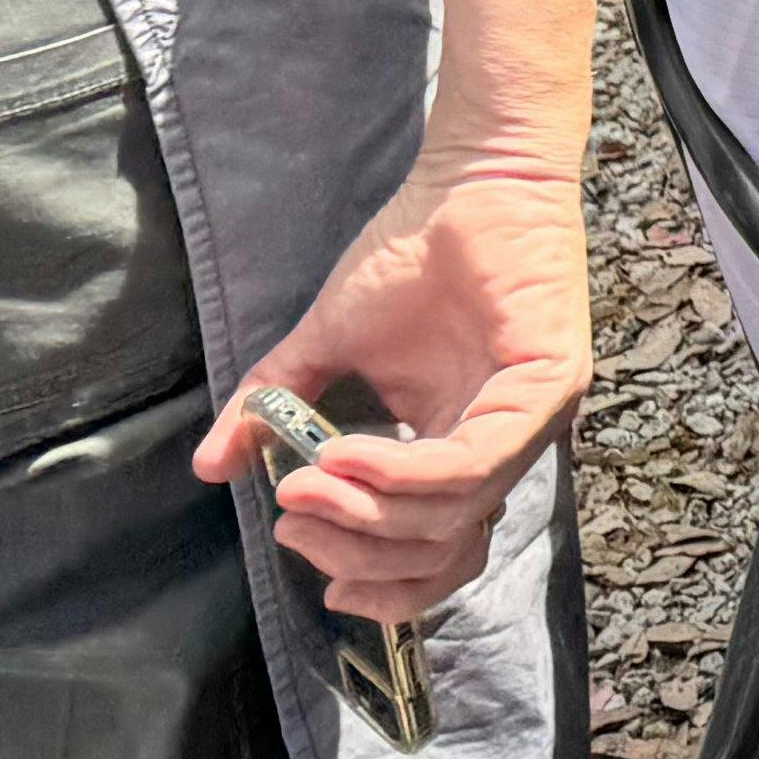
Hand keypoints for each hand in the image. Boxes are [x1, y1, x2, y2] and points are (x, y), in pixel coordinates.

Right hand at [194, 153, 593, 623]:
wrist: (468, 179)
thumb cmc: (411, 253)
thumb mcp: (328, 347)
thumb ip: (274, 409)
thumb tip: (207, 467)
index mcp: (459, 449)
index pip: (434, 555)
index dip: (375, 578)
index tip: (303, 556)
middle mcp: (501, 447)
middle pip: (438, 552)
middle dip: (353, 546)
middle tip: (291, 515)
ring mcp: (532, 421)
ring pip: (452, 515)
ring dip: (367, 510)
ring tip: (305, 482)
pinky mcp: (550, 387)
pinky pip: (474, 461)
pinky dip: (403, 470)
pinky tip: (345, 453)